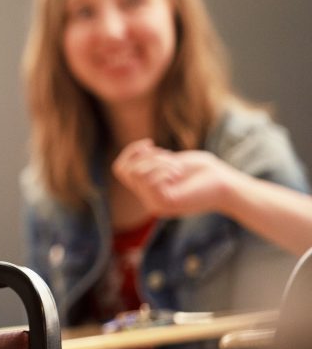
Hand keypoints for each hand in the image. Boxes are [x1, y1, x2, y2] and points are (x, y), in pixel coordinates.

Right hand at [113, 139, 238, 216]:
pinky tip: (178, 173)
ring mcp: (154, 204)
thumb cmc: (204, 171)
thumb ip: (151, 161)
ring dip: (158, 162)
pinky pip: (149, 180)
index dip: (130, 152)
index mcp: (149, 190)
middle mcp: (148, 200)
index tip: (150, 144)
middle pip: (125, 170)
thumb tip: (135, 154)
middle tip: (170, 158)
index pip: (120, 169)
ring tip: (177, 167)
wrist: (227, 185)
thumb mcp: (173, 160)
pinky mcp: (164, 204)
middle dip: (147, 156)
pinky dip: (163, 169)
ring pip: (136, 174)